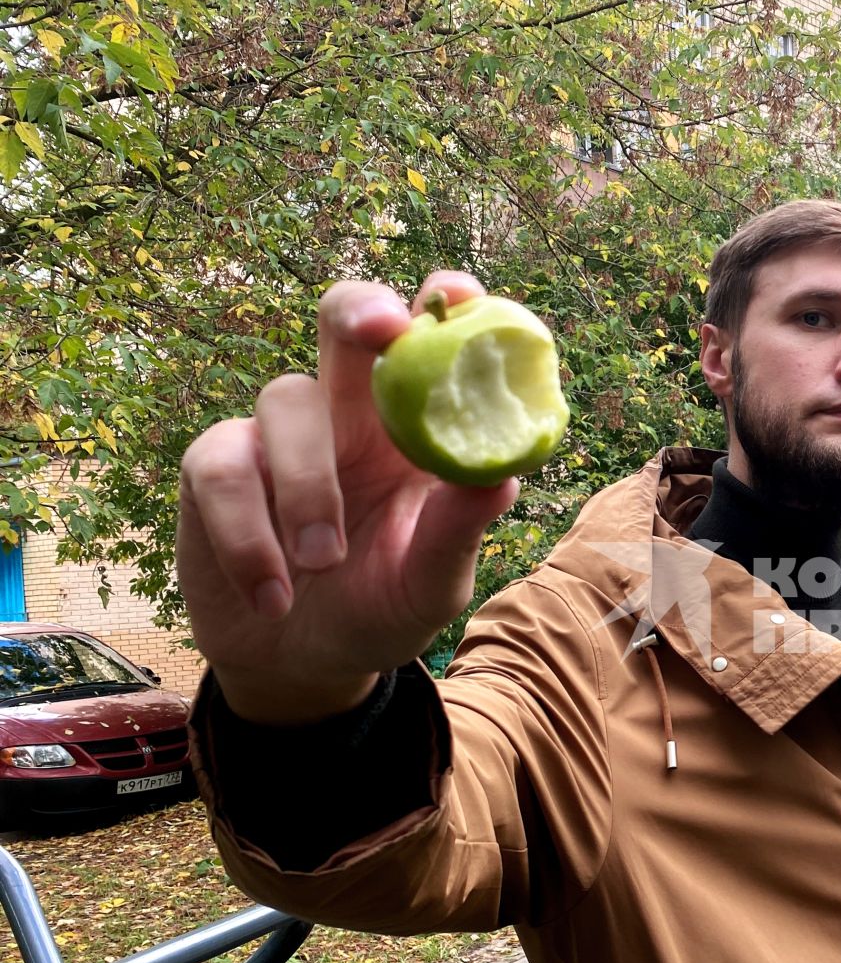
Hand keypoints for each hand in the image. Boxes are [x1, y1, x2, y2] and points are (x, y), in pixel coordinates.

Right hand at [176, 272, 520, 724]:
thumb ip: (458, 529)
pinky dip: (248, 533)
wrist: (304, 665)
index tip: (460, 297)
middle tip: (381, 329)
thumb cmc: (383, 609)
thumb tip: (502, 477)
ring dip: (309, 485)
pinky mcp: (216, 468)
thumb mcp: (432, 584)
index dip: (446, 303)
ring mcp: (279, 434)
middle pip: (346, 319)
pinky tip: (273, 593)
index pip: (433, 342)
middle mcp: (350, 414)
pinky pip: (222, 467)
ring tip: (322, 564)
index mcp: (416, 430)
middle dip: (361, 308)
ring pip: (286, 398)